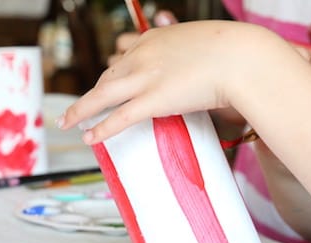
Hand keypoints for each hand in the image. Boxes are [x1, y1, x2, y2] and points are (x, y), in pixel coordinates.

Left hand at [60, 21, 268, 143]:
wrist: (243, 58)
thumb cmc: (235, 52)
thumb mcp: (205, 46)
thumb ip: (191, 57)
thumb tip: (196, 73)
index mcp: (155, 38)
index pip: (124, 55)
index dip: (112, 72)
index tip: (107, 80)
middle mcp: (143, 54)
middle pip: (108, 75)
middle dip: (93, 93)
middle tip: (84, 107)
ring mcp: (145, 77)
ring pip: (102, 95)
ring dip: (80, 110)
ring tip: (66, 123)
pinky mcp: (152, 100)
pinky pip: (119, 117)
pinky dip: (101, 128)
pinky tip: (89, 137)